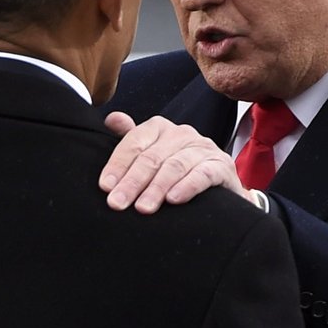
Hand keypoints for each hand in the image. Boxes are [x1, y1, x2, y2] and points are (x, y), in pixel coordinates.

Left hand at [99, 112, 254, 213]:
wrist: (219, 189)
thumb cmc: (178, 172)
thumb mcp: (153, 154)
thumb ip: (133, 141)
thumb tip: (111, 119)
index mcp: (160, 128)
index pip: (135, 142)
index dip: (118, 165)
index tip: (106, 187)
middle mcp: (182, 133)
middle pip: (152, 157)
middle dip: (132, 182)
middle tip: (117, 203)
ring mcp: (204, 148)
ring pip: (174, 166)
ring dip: (156, 188)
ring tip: (143, 208)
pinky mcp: (222, 166)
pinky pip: (202, 174)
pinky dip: (187, 186)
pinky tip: (173, 200)